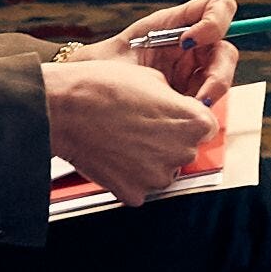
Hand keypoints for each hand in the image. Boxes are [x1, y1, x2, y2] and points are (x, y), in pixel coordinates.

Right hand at [41, 42, 223, 201]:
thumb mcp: (152, 78)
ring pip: (162, 169)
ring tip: (123, 139)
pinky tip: (114, 155)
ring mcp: (158, 176)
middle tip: (140, 126)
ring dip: (149, 158)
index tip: (169, 116)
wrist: (65, 108)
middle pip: (185, 149)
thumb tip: (177, 108)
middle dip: (168, 139)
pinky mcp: (135, 193)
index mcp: (194, 122)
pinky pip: (139, 186)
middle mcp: (182, 152)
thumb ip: (175, 100)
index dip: (186, 119)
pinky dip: (129, 175)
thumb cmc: (104, 88)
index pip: (205, 127)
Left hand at [102, 0, 236, 103]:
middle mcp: (191, 47)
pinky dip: (198, 115)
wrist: (90, 99)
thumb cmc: (99, 70)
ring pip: (222, 80)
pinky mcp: (191, 98)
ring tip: (187, 111)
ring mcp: (194, 73)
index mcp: (175, 25)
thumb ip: (145, 48)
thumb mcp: (114, 55)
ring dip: (210, 97)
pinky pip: (207, 105)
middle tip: (200, 96)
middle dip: (219, 74)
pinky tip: (179, 120)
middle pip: (226, 52)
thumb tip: (176, 48)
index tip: (187, 42)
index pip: (218, 7)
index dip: (215, 21)